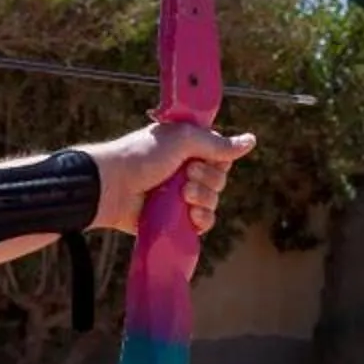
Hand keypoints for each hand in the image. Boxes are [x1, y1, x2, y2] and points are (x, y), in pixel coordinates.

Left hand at [84, 122, 255, 236]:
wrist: (112, 186)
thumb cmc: (142, 156)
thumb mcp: (182, 140)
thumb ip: (217, 144)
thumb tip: (251, 140)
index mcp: (188, 149)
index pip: (220, 156)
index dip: (218, 160)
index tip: (202, 158)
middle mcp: (186, 171)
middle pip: (219, 179)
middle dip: (208, 180)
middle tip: (186, 175)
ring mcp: (180, 197)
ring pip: (212, 202)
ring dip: (203, 199)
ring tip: (183, 195)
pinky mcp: (174, 220)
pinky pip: (202, 223)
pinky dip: (201, 220)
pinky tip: (191, 216)